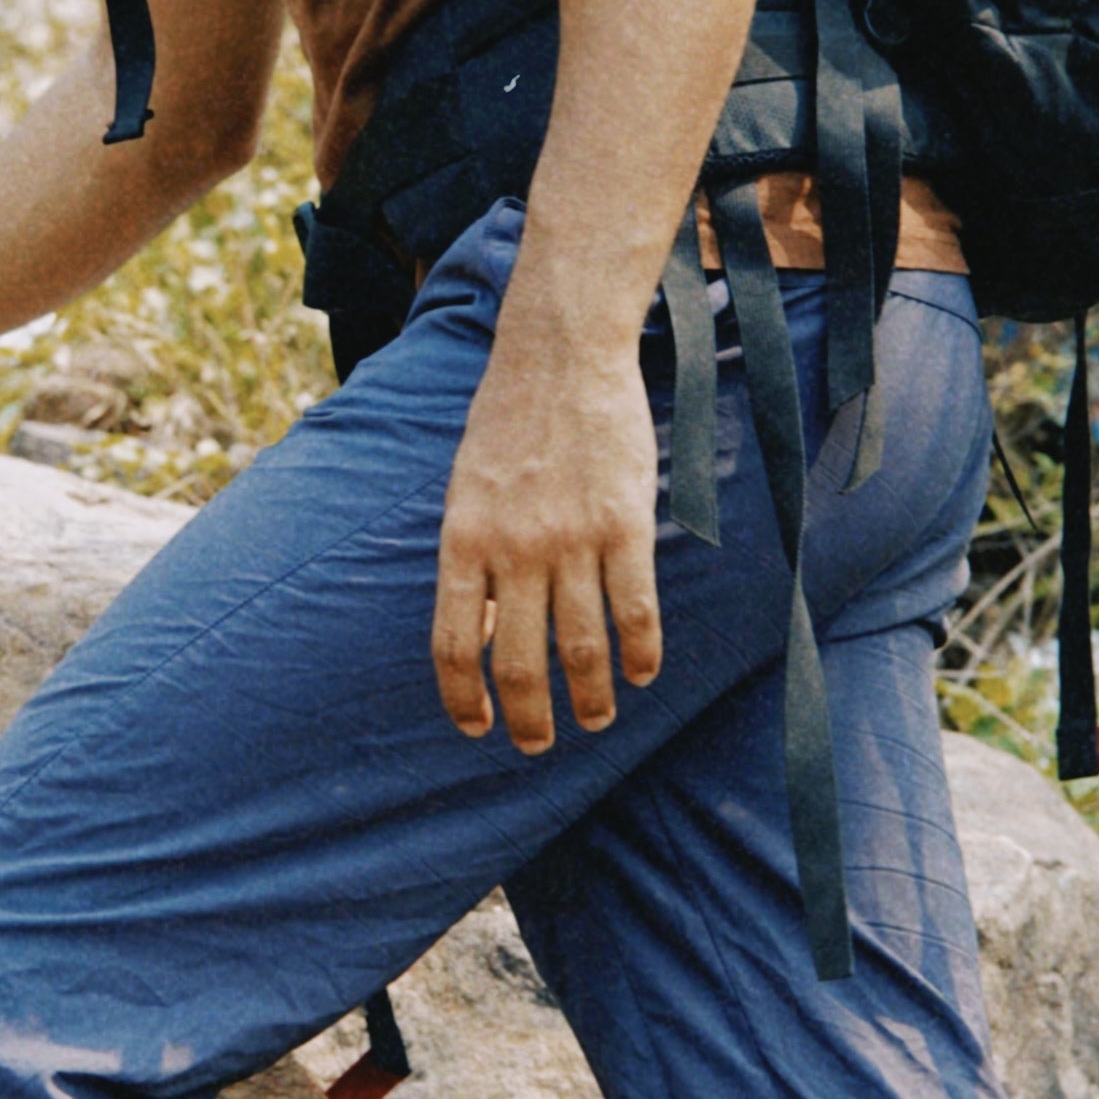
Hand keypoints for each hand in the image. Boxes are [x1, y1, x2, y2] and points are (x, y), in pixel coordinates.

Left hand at [432, 319, 663, 752]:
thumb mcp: (466, 493)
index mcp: (462, 541)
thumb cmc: (507, 425)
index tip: (477, 729)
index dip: (463, 698)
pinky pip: (635, 607)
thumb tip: (485, 636)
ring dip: (591, 696)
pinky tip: (643, 674)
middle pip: (520, 661)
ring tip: (596, 719)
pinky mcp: (624, 523)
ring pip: (583, 646)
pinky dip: (641, 652)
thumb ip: (474, 562)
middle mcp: (513, 548)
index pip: (454, 643)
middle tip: (539, 743)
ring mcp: (570, 538)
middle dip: (529, 717)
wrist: (558, 356)